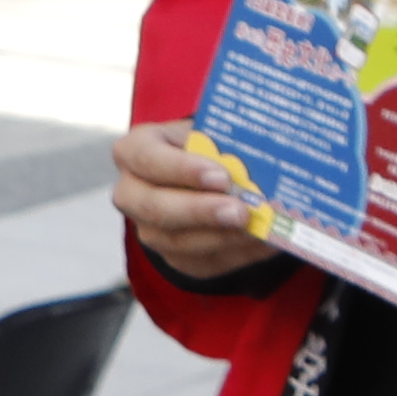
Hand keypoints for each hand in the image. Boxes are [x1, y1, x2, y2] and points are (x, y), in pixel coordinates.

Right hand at [112, 119, 292, 287]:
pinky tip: (264, 243)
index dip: (180, 169)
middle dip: (200, 211)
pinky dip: (236, 254)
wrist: (211, 173)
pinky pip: (200, 262)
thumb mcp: (213, 133)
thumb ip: (229, 142)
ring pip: (175, 241)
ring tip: (258, 229)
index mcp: (136, 150)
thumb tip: (262, 152)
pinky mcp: (172, 256)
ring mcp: (148, 228)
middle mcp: (132, 192)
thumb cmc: (210, 146)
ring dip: (221, 237)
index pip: (145, 158)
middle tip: (240, 211)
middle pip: (153, 207)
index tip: (221, 176)